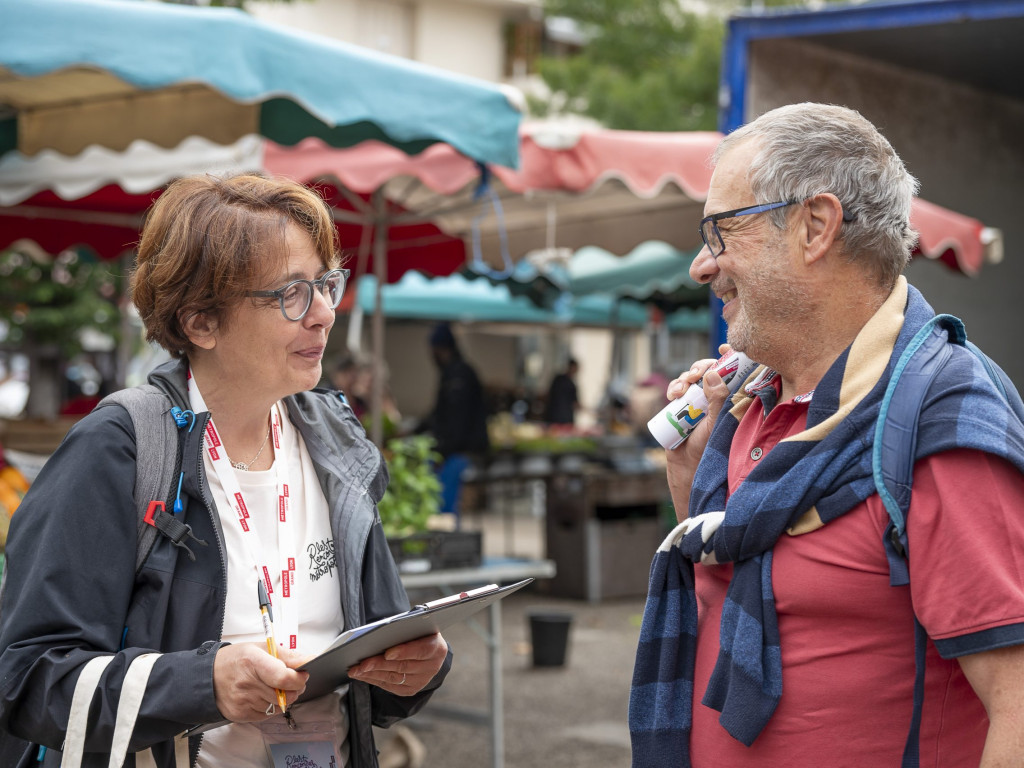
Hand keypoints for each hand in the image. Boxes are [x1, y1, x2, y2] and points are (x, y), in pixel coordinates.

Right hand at [212, 643, 308, 721]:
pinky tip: (262, 695)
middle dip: (294, 689)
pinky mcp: (240, 715)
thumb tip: (308, 660)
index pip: (283, 677)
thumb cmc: (235, 660)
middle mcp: (247, 683)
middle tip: (292, 682)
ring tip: (273, 687)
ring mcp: (243, 701)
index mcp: (253, 661)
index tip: (303, 675)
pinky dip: (270, 706)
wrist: (207, 677)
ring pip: (278, 706)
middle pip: (284, 695)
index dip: (299, 678)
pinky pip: (266, 715)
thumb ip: (287, 655)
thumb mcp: (261, 648)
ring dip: (282, 699)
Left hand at [348, 632, 448, 695]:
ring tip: (356, 670)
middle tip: (362, 663)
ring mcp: (421, 681)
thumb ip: (405, 630)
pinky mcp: (410, 690)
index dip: (404, 652)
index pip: (421, 650)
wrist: (430, 653)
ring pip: (394, 678)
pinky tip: (362, 675)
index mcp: (437, 648)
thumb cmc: (419, 634)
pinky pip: (389, 686)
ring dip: (372, 674)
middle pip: (403, 666)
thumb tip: (381, 634)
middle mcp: (432, 667)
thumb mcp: (418, 628)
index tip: (387, 653)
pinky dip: (374, 680)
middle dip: (380, 665)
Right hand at [664, 345, 734, 520]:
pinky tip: (673, 394)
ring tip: (682, 388)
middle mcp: (713, 397)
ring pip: (691, 378)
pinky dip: (674, 387)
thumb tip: (712, 374)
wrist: (688, 467)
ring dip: (684, 378)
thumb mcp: (717, 422)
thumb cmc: (710, 448)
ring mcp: (696, 401)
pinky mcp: (680, 406)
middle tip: (696, 373)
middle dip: (701, 367)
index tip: (725, 348)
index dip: (729, 357)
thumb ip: (717, 399)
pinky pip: (677, 389)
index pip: (732, 372)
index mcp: (729, 398)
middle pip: (708, 370)